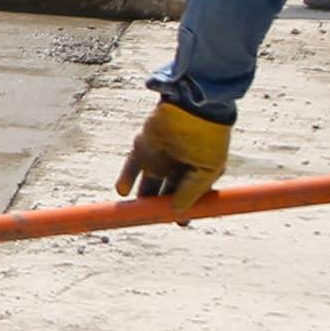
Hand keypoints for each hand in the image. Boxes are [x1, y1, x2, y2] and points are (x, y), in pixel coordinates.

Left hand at [116, 100, 231, 214]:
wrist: (192, 107)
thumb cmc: (208, 138)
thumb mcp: (207, 170)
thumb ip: (191, 192)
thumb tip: (178, 212)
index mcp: (198, 171)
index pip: (189, 196)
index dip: (184, 210)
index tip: (180, 223)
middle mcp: (178, 166)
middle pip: (166, 193)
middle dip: (159, 207)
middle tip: (153, 219)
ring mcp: (160, 157)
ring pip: (147, 183)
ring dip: (142, 198)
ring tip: (136, 212)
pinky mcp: (143, 148)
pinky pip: (131, 167)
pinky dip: (125, 179)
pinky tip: (122, 192)